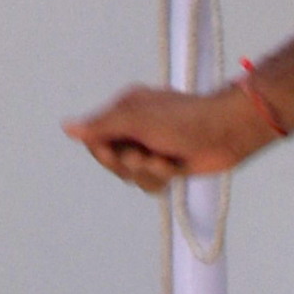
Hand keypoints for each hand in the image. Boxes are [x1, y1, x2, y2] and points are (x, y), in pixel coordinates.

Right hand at [67, 79, 257, 194]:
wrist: (227, 133)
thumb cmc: (184, 120)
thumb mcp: (138, 120)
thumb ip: (101, 126)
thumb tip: (66, 127)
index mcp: (125, 110)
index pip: (95, 139)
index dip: (104, 153)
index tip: (120, 152)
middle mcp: (135, 128)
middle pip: (111, 160)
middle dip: (129, 164)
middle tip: (147, 156)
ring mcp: (151, 147)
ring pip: (130, 175)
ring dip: (149, 173)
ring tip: (166, 161)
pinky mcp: (167, 165)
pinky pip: (149, 183)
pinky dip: (161, 178)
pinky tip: (177, 167)